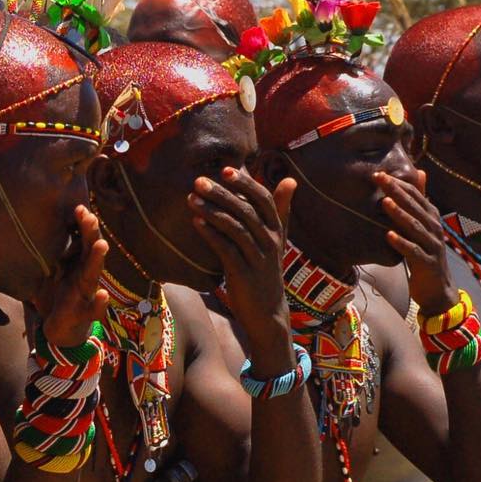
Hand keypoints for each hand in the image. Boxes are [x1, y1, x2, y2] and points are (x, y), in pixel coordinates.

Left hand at [37, 205, 108, 347]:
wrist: (62, 330)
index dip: (82, 225)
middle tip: (89, 217)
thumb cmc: (57, 297)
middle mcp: (86, 276)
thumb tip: (32, 227)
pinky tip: (103, 295)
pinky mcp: (84, 314)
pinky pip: (94, 310)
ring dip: (97, 259)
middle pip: (90, 252)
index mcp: (77, 265)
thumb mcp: (50, 273)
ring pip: (93, 275)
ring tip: (101, 245)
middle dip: (90, 234)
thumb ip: (48, 254)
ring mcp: (87, 294)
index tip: (79, 207)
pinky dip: (100, 304)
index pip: (82, 240)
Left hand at [189, 168, 293, 348]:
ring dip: (212, 211)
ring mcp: (258, 258)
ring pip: (235, 228)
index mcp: (277, 230)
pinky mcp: (244, 275)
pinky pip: (226, 250)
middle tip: (199, 180)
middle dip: (222, 193)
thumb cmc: (266, 270)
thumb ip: (281, 210)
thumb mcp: (277, 239)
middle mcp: (271, 242)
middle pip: (247, 211)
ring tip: (190, 198)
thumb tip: (290, 179)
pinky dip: (211, 234)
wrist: (267, 311)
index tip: (226, 170)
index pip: (264, 200)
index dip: (246, 183)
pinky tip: (195, 222)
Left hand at [375, 170, 456, 316]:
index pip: (416, 195)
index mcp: (432, 217)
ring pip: (414, 227)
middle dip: (396, 192)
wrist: (438, 289)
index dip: (399, 184)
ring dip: (399, 214)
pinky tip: (388, 236)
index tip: (380, 173)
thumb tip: (421, 171)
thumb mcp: (424, 225)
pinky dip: (401, 243)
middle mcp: (434, 229)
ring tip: (384, 202)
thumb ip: (421, 200)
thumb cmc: (426, 254)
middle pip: (415, 207)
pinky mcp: (428, 263)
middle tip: (379, 178)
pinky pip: (413, 251)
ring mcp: (432, 246)